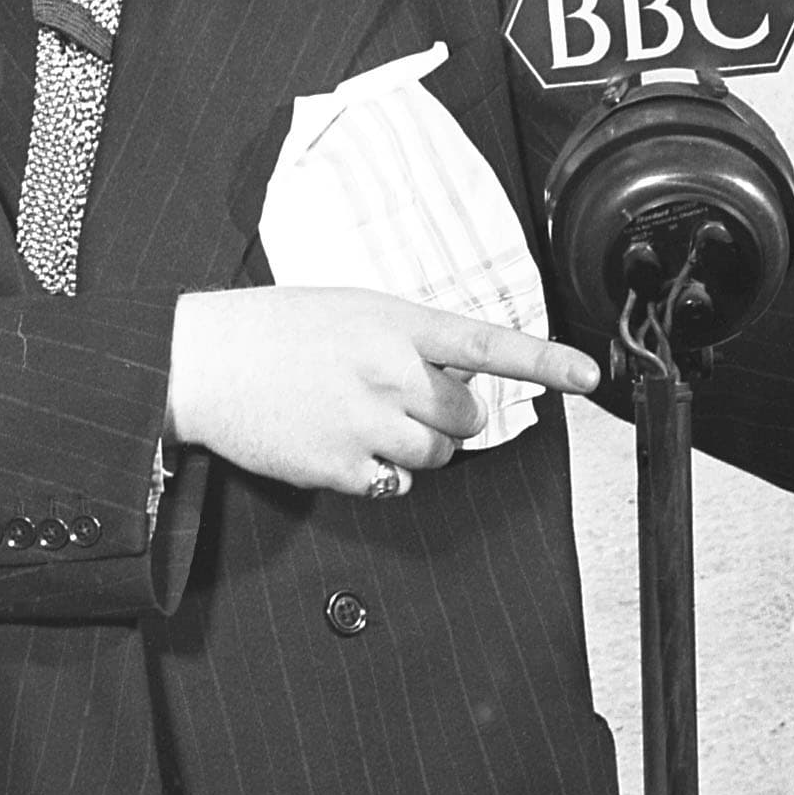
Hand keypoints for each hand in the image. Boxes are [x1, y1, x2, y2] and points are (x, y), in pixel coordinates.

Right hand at [165, 287, 606, 496]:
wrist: (202, 362)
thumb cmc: (275, 331)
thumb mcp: (351, 310)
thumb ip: (408, 339)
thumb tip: (453, 378)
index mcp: (396, 323)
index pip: (488, 344)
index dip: (546, 362)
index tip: (590, 376)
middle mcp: (390, 372)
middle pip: (467, 417)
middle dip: (447, 416)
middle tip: (398, 400)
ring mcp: (367, 422)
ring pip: (438, 456)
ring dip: (417, 447)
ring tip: (363, 419)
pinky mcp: (343, 467)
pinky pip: (397, 484)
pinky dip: (380, 473)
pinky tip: (339, 443)